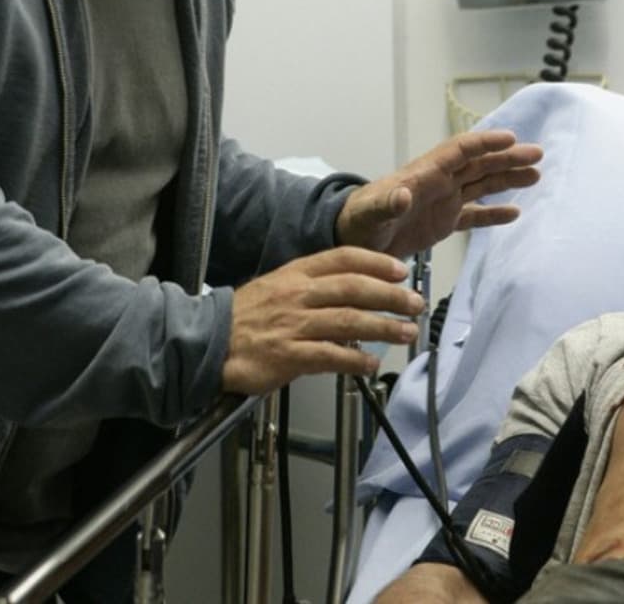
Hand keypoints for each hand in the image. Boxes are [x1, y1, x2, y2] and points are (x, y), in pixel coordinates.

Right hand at [220, 247, 425, 395]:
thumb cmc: (247, 317)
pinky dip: (355, 360)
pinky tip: (371, 364)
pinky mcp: (288, 355)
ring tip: (405, 332)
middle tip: (415, 304)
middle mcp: (298, 295)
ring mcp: (293, 324)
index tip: (401, 270)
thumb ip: (316, 287)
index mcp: (297, 274)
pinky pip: (330, 356)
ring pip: (348, 320)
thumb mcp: (280, 287)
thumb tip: (355, 293)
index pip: (344, 258)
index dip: (377, 263)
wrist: (208, 342)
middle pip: (354, 288)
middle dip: (390, 295)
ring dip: (382, 327)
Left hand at [335, 129, 543, 259]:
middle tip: (538, 154)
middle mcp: (439, 182)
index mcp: (424, 174)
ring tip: (536, 176)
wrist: (352, 239)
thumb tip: (402, 195)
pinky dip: (494, 214)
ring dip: (507, 179)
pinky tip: (515, 213)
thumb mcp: (370, 214)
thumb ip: (386, 204)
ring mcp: (443, 201)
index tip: (511, 138)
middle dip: (507, 158)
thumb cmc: (357, 222)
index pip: (459, 151)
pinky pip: (474, 215)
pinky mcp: (444, 222)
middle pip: (479, 164)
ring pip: (482, 184)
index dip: (484, 143)